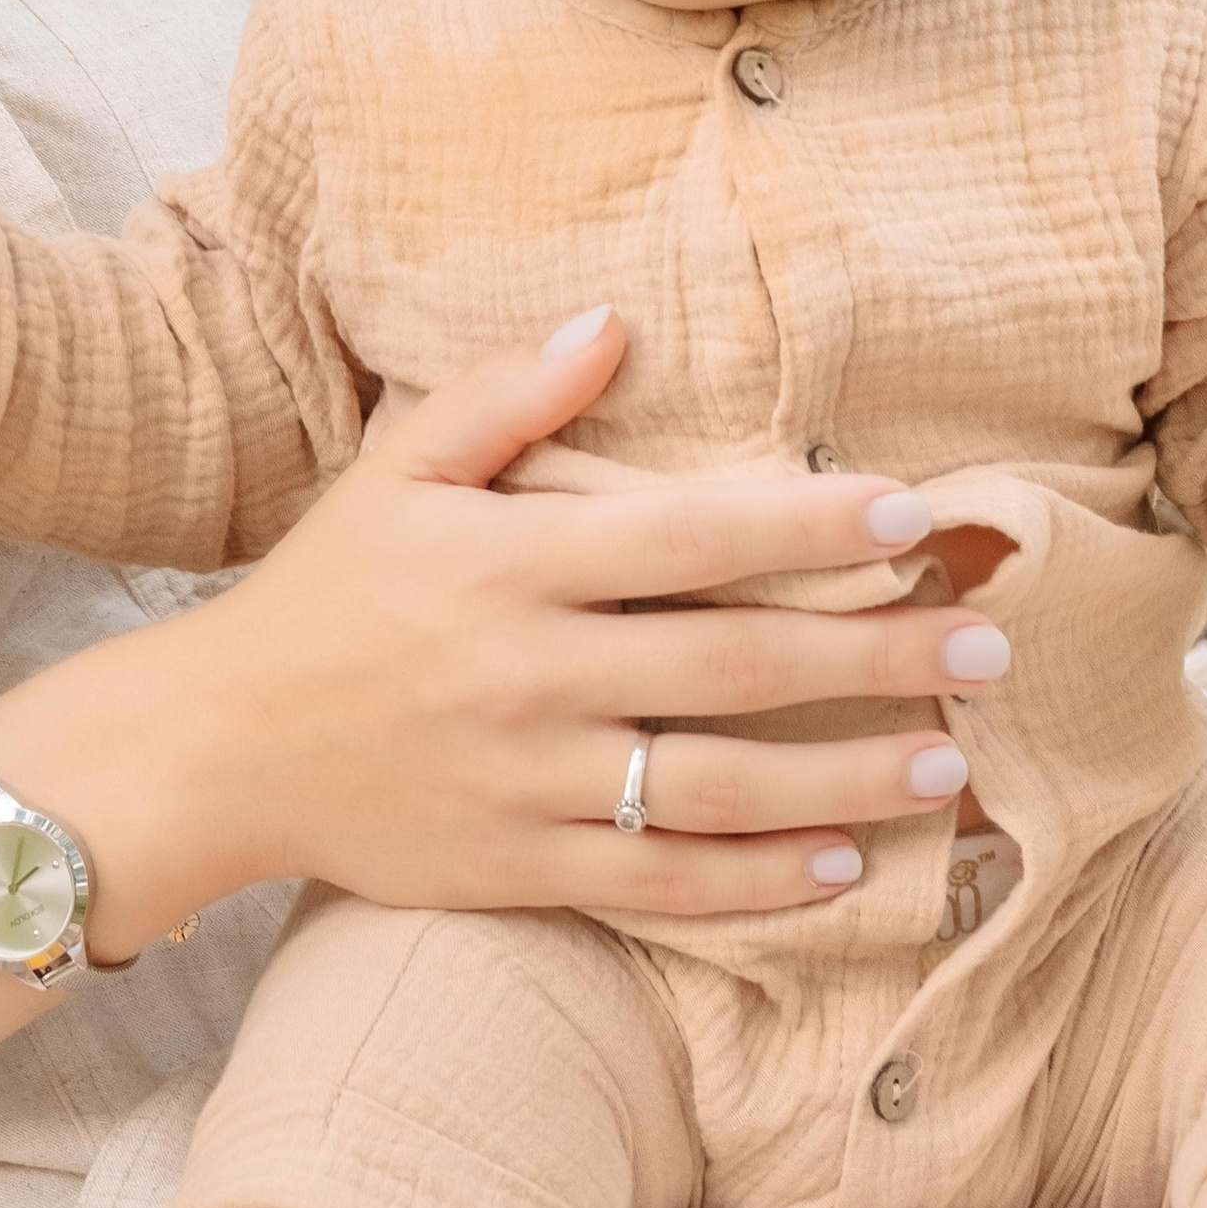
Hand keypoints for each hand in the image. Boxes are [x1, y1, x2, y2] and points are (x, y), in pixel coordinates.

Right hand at [0, 307, 1013, 956]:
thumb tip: (615, 323)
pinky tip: (845, 861)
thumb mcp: (398, 468)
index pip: (691, 536)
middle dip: (876, 651)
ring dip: (847, 774)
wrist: (218, 747)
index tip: (916, 513)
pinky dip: (759, 881)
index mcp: (509, 562)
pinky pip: (663, 884)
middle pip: (736, 662)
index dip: (811, 523)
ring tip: (950, 760)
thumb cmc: (327, 591)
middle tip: (988, 643)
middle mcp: (530, 673)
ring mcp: (529, 783)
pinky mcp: (522, 871)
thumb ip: (510, 395)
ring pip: (720, 787)